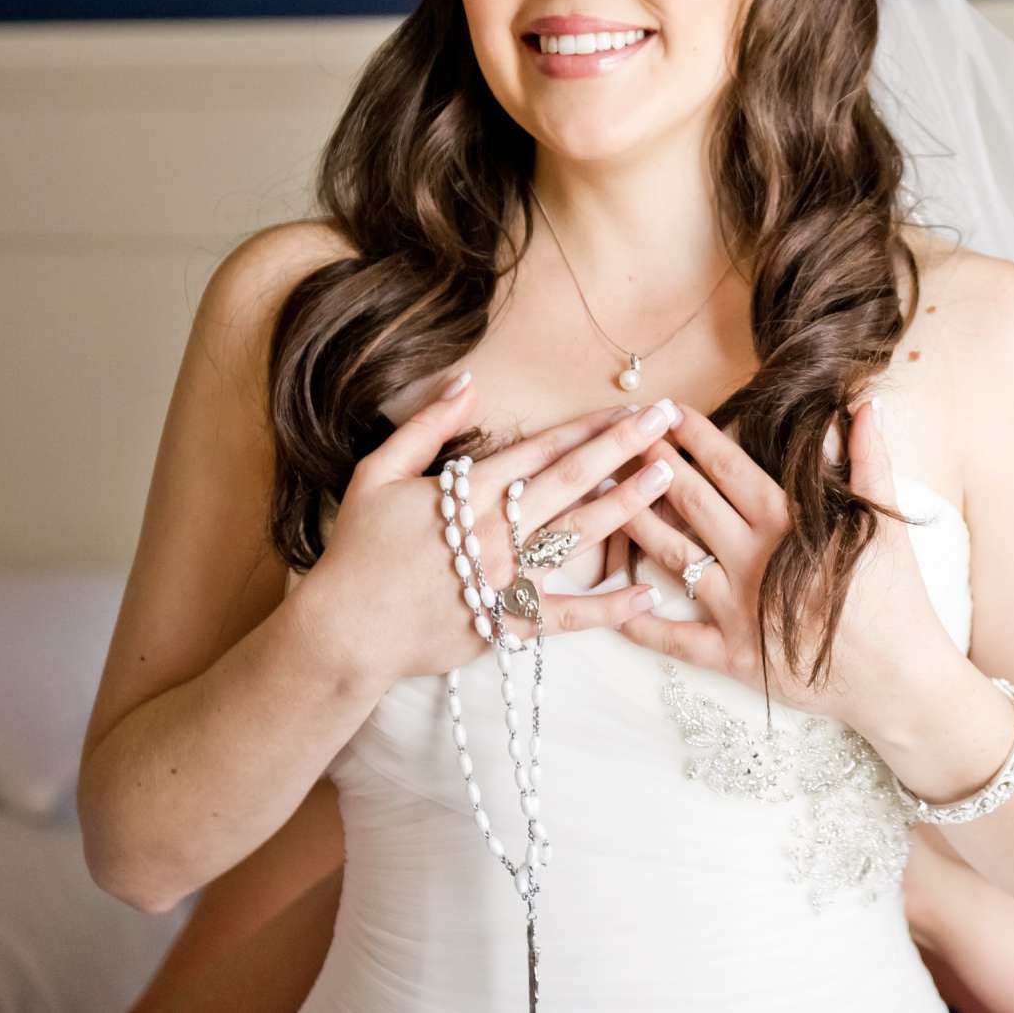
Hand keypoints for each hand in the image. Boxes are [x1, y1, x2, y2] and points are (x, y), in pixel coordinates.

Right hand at [302, 376, 678, 686]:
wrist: (344, 631)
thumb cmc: (358, 551)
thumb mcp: (377, 473)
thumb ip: (424, 427)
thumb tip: (465, 381)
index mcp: (467, 492)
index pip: (541, 449)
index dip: (588, 426)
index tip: (628, 406)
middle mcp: (495, 531)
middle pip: (569, 480)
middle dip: (621, 446)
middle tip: (667, 420)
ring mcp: (504, 578)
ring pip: (577, 536)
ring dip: (627, 505)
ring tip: (669, 477)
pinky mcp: (507, 623)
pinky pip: (566, 617)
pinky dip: (608, 609)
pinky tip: (649, 592)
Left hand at [614, 397, 957, 732]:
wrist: (898, 679)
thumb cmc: (895, 597)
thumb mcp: (887, 522)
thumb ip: (870, 460)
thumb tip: (861, 407)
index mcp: (790, 524)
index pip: (731, 468)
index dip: (696, 437)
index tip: (668, 410)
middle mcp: (755, 560)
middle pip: (691, 503)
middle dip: (654, 467)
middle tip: (623, 439)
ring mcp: (738, 610)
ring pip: (673, 557)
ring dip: (635, 524)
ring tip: (604, 496)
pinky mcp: (732, 656)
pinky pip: (675, 639)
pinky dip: (639, 622)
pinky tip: (611, 602)